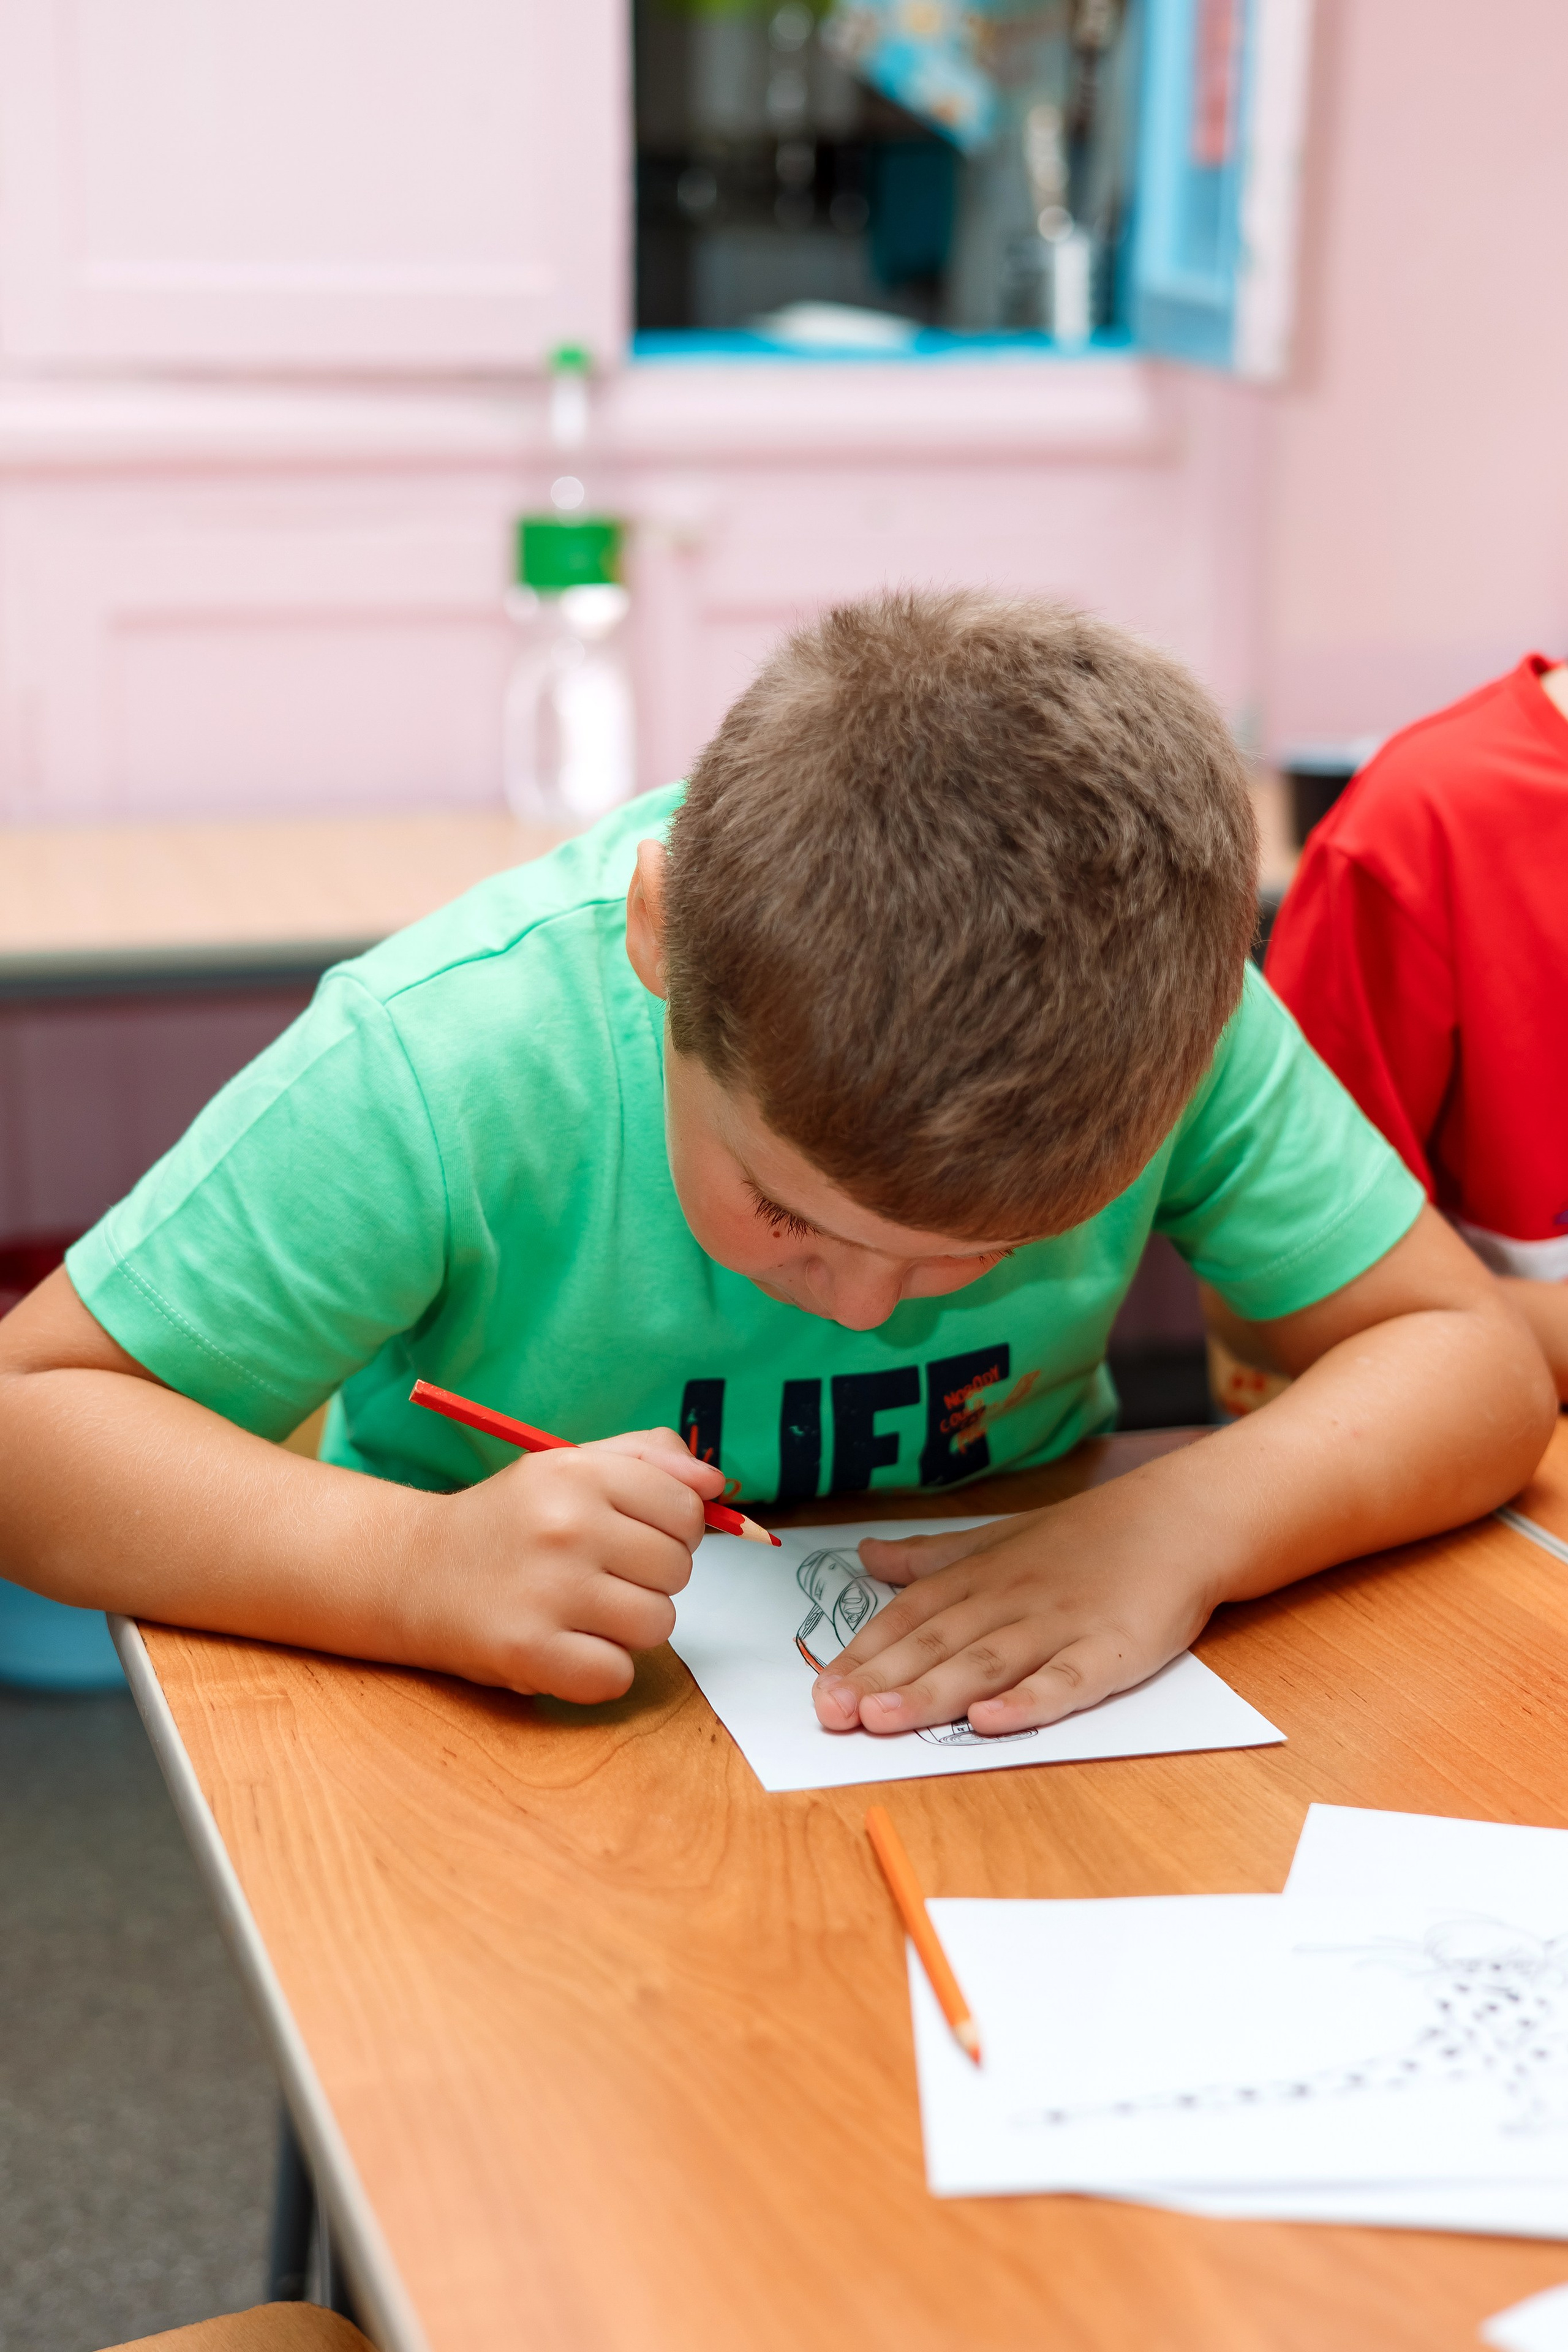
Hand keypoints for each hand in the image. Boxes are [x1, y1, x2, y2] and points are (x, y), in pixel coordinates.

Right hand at [409, 1426, 724, 1702]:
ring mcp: (547, 1590)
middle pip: (678, 1568)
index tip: (635, 1536)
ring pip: (658, 1624)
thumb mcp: (568, 1465)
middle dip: (649, 1577)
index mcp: (578, 1473)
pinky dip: (599, 1671)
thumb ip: (648, 1458)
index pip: (687, 1507)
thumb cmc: (508, 1521)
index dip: (673, 1529)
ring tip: (582, 1611)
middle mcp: (565, 1526)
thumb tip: (716, 1480)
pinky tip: (567, 1647)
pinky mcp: (528, 1652)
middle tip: (598, 1575)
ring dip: (629, 1627)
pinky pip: (617, 1675)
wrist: (413, 1571)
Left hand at [810, 1501, 1215, 1737]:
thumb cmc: (1085, 1537)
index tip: (818, 1689)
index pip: (909, 1617)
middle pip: (937, 1644)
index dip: (863, 1654)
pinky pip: (1067, 1680)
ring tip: (881, 1720)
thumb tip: (865, 1556)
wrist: (1179, 1519)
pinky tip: (989, 1721)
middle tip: (829, 1714)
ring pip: (987, 1663)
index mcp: (981, 1576)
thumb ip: (932, 1558)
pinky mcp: (1112, 1650)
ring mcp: (1061, 1625)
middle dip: (879, 1680)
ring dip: (932, 1692)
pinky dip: (1028, 1701)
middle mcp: (1011, 1599)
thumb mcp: (999, 1537)